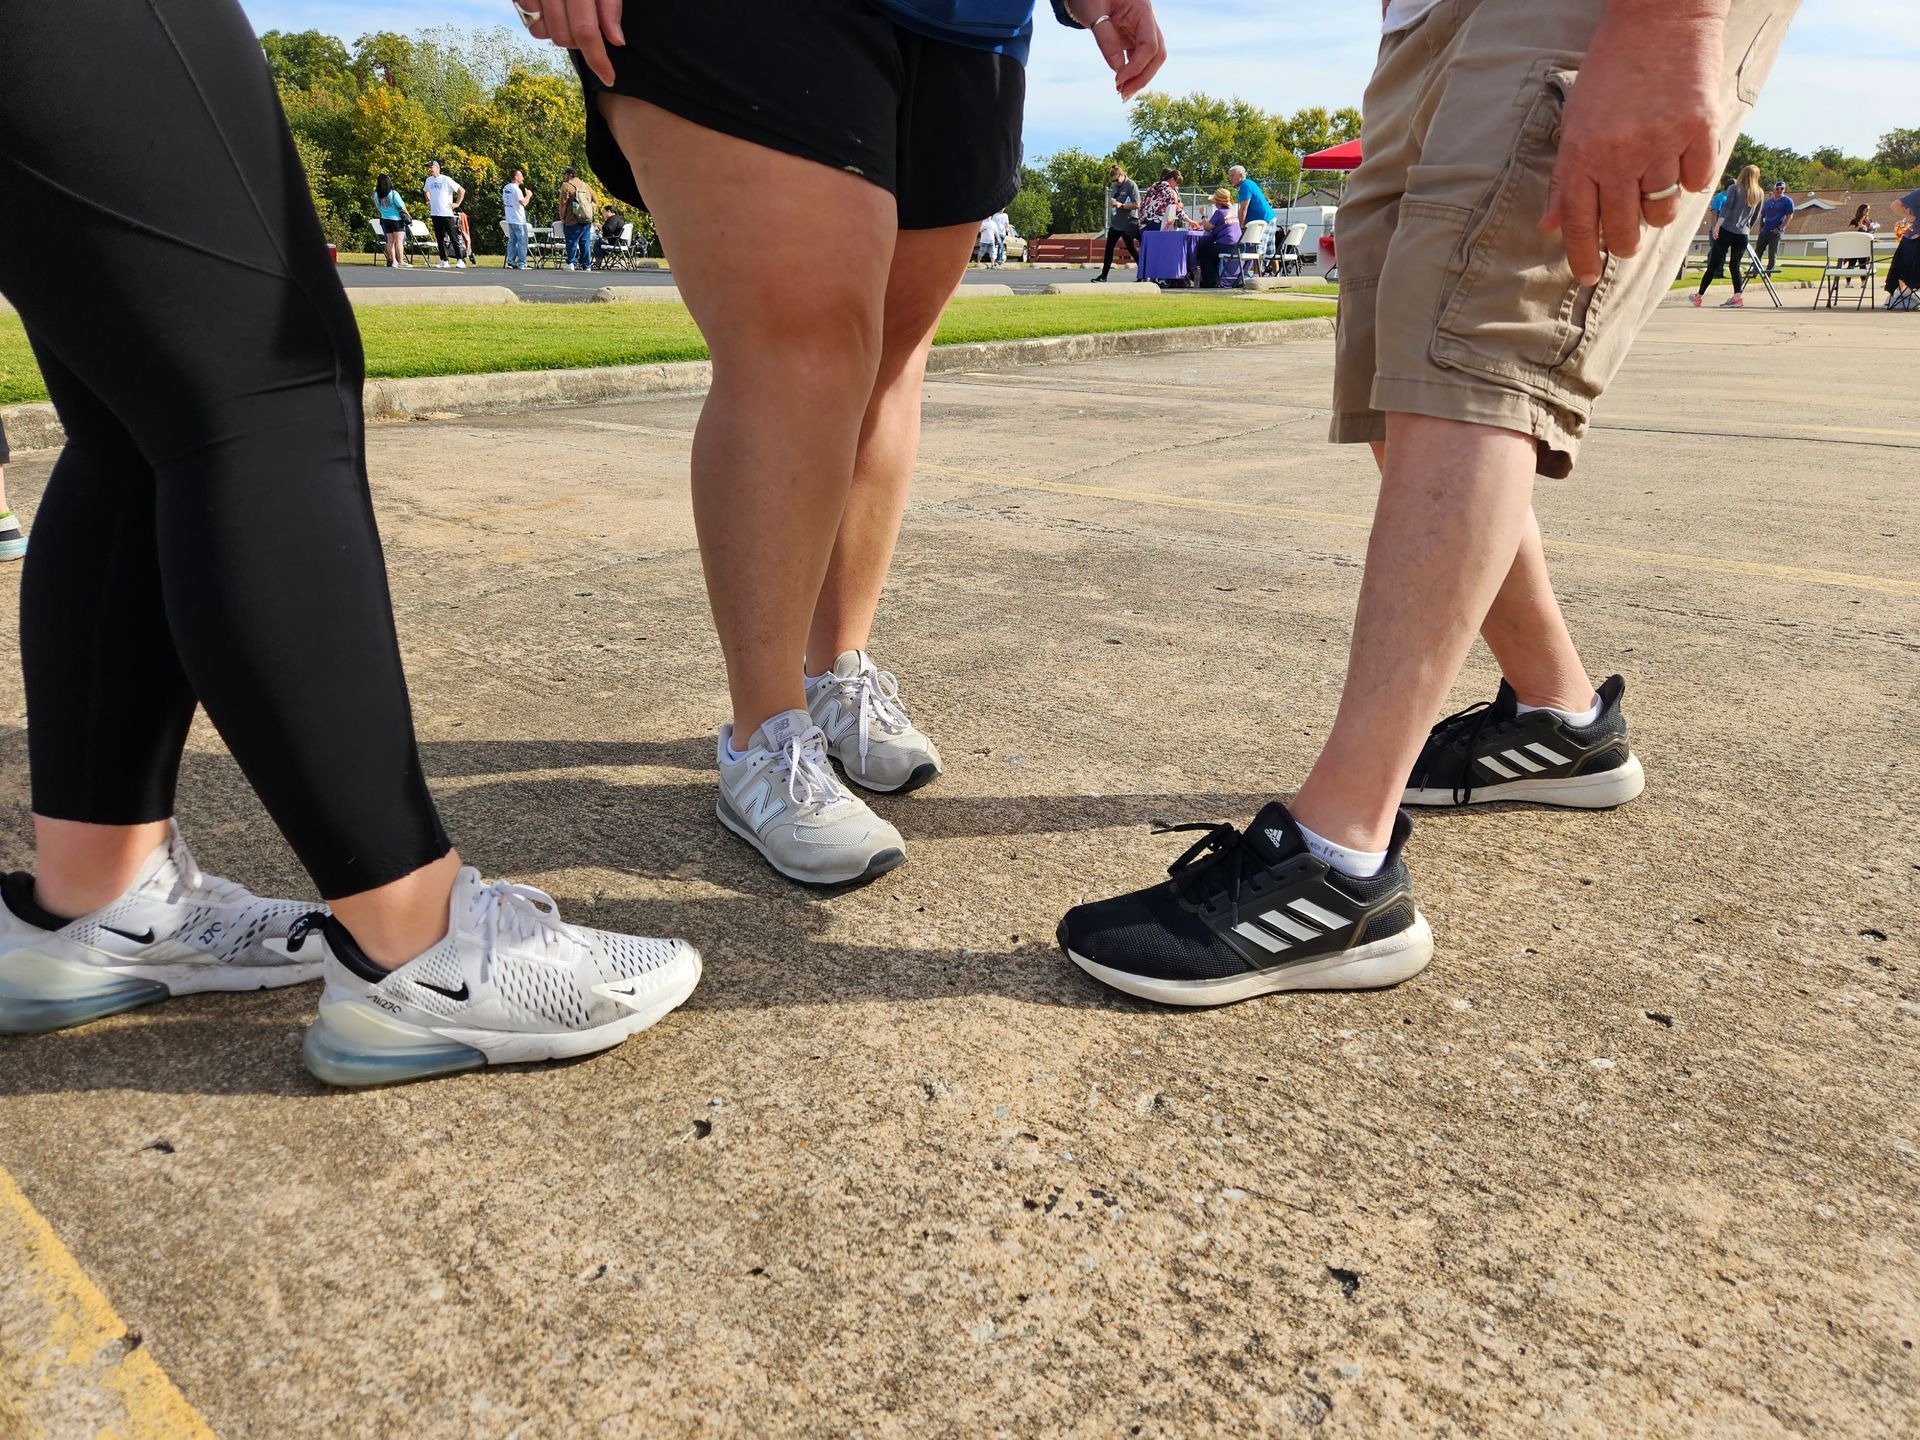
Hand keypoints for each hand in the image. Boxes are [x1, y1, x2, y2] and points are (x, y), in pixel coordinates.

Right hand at [519, 0, 622, 87]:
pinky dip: (541, 21)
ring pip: (543, 33)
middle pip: (564, 38)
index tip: (609, 78)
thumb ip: (610, 5)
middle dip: (578, 41)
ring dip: (558, 31)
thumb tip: (617, 40)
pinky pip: (529, 23)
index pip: (585, 31)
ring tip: (567, 11)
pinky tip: (550, 7)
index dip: (598, 59)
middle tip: (587, 23)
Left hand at [1070, 0, 1165, 98]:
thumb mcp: (1093, 13)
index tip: (1117, 80)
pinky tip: (1122, 85)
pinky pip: (1139, 58)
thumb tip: (1117, 69)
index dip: (1136, 66)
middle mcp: (1147, 21)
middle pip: (1157, 54)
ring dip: (1139, 78)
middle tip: (1123, 95)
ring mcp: (1141, 30)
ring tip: (1121, 94)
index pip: (1150, 45)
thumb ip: (1106, 38)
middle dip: (1143, 77)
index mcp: (1142, 10)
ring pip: (1151, 59)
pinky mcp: (1133, 38)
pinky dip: (1133, 72)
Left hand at [1541, 1, 1724, 285]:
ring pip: (1663, 210)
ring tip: (1653, 188)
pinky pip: (1698, 180)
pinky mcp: (1701, 130)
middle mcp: (1620, 155)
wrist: (1659, 19)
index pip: (1580, 225)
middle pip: (1624, 228)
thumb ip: (1565, 177)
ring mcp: (1662, 144)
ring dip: (1658, 210)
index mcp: (1583, 155)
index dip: (1583, 258)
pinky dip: (1692, 178)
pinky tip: (1682, 159)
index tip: (1587, 277)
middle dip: (1624, 243)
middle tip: (1626, 241)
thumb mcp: (1574, 121)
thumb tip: (1550, 225)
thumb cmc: (1611, 71)